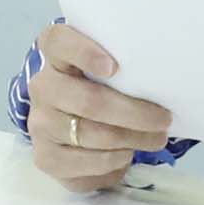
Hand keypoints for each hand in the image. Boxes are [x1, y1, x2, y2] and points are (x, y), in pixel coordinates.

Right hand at [26, 24, 171, 191]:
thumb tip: (164, 76)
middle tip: (164, 119)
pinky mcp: (45, 156)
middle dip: (134, 113)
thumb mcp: (110, 68)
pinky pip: (84, 163)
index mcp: (55, 52)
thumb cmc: (102, 88)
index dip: (84, 53)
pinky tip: (126, 154)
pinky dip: (113, 161)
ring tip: (155, 138)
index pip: (59, 42)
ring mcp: (39, 122)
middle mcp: (42, 86)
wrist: (75, 126)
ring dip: (131, 139)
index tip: (114, 67)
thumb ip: (123, 64)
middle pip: (88, 100)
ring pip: (91, 134)